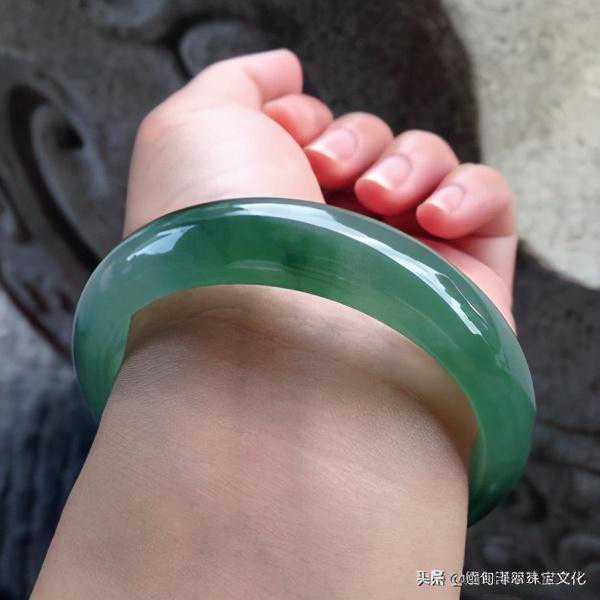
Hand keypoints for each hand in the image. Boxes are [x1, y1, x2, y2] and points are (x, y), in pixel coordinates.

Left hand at [126, 49, 516, 325]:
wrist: (273, 350)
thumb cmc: (221, 236)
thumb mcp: (193, 129)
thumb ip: (237, 84)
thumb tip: (285, 71)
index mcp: (278, 211)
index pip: (315, 139)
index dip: (304, 118)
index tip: (284, 134)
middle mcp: (335, 240)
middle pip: (372, 150)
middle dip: (352, 141)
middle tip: (322, 171)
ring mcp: (397, 262)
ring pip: (429, 168)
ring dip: (407, 163)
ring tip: (377, 200)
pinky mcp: (459, 284)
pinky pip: (490, 204)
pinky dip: (469, 190)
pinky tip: (433, 219)